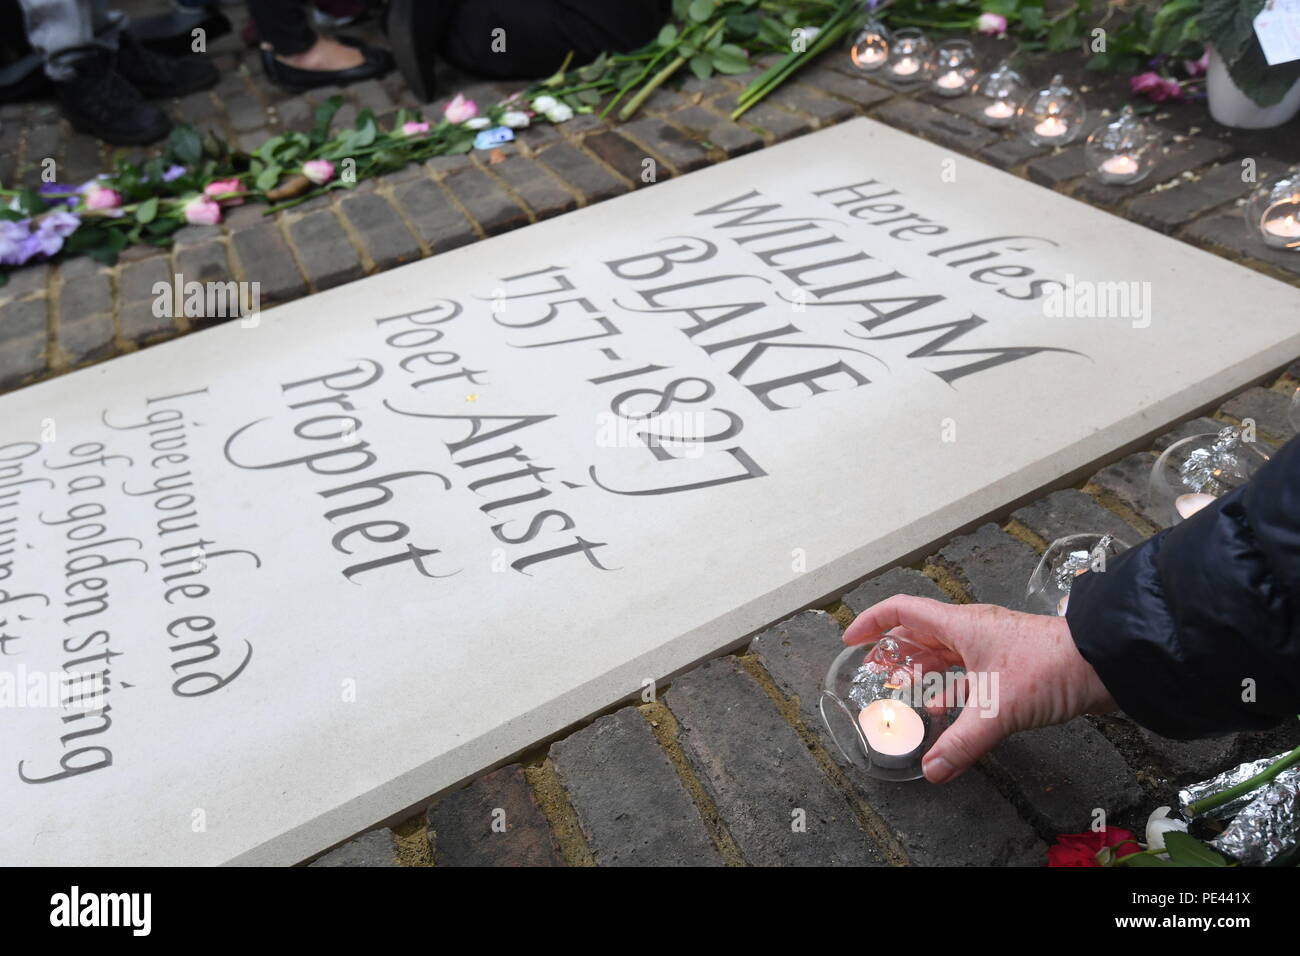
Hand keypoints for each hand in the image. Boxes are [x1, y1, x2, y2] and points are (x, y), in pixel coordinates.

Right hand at [843, 595, 1116, 783]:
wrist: (1107, 663)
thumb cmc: (1054, 665)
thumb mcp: (998, 708)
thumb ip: (962, 742)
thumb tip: (933, 768)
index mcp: (960, 625)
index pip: (901, 611)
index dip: (871, 622)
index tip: (851, 639)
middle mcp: (973, 631)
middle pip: (920, 635)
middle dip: (895, 653)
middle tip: (875, 673)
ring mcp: (993, 648)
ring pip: (946, 656)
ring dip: (924, 675)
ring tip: (907, 696)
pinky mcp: (1011, 667)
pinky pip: (969, 677)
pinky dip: (953, 694)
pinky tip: (948, 716)